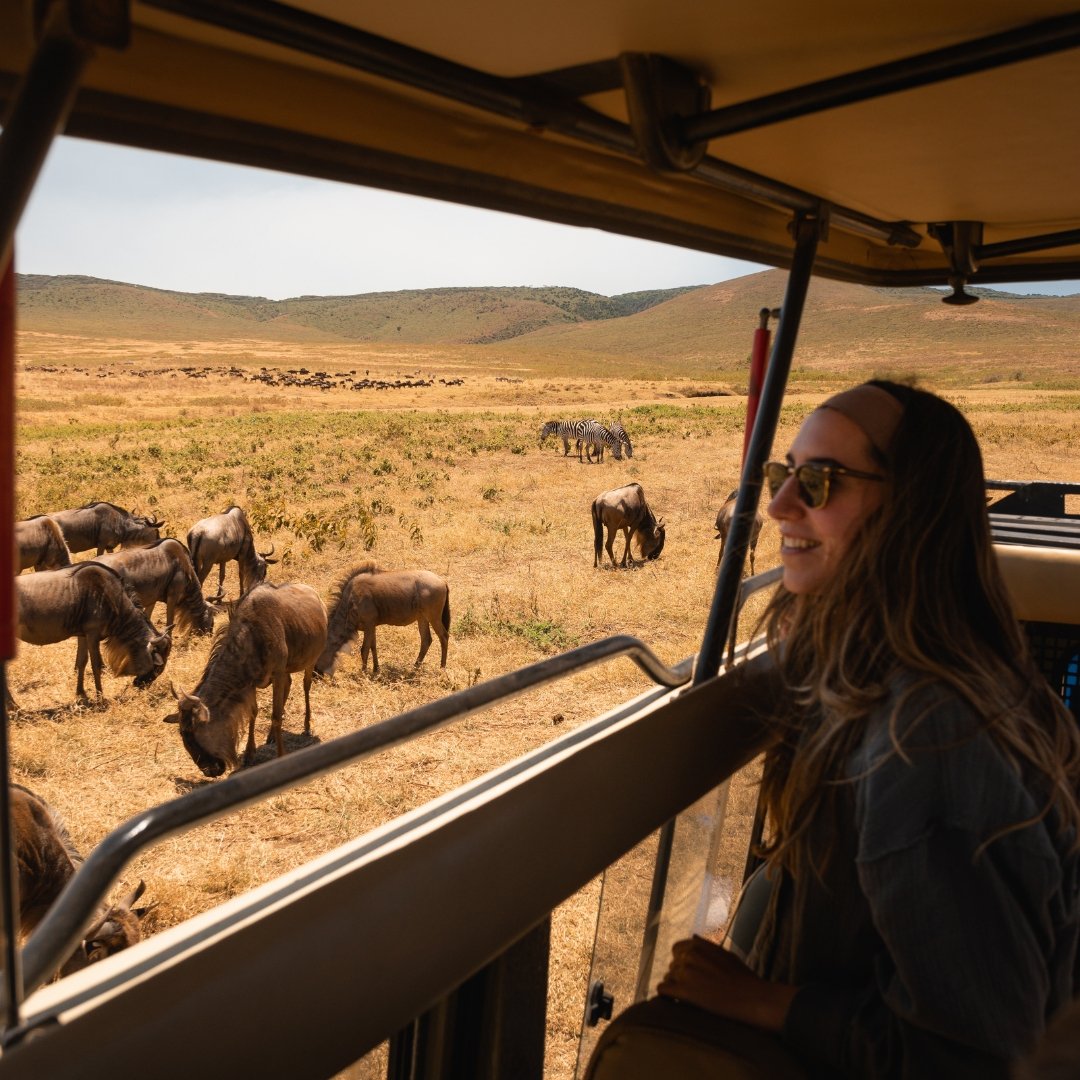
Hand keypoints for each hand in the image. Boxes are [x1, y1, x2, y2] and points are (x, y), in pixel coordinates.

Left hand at [657, 935, 797, 1032]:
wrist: (752, 998)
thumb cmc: (743, 978)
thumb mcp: (725, 954)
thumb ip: (706, 947)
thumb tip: (693, 937)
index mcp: (698, 945)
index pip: (676, 950)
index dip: (682, 962)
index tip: (690, 972)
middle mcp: (689, 955)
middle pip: (673, 965)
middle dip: (680, 976)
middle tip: (694, 988)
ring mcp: (685, 972)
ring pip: (668, 978)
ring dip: (676, 987)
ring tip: (691, 997)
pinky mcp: (684, 991)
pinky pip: (663, 990)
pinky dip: (668, 996)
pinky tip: (676, 1001)